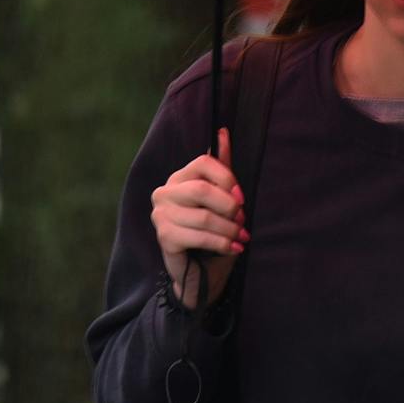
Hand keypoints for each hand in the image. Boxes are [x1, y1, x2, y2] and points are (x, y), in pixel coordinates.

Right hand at [151, 126, 248, 309]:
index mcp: (179, 177)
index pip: (203, 162)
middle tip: (243, 221)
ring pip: (204, 216)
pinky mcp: (163, 237)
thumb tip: (224, 131)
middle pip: (203, 190)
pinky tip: (234, 249)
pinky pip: (198, 236)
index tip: (242, 198)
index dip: (227, 179)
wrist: (201, 271)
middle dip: (230, 207)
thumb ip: (221, 166)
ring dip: (230, 229)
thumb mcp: (220, 197)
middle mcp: (164, 192)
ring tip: (242, 237)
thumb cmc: (212, 230)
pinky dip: (222, 243)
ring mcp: (160, 214)